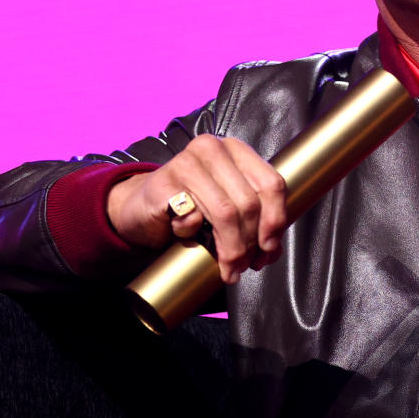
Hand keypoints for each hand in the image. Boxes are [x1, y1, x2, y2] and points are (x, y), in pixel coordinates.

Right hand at [107, 134, 286, 282]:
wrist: (143, 208)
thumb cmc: (192, 207)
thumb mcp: (230, 206)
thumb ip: (256, 218)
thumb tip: (272, 250)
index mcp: (235, 150)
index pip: (272, 184)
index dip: (275, 222)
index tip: (269, 250)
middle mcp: (212, 149)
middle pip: (250, 203)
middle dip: (251, 242)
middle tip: (244, 265)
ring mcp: (185, 163)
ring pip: (225, 212)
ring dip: (231, 249)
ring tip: (229, 268)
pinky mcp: (162, 183)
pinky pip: (191, 217)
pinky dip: (194, 236)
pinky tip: (190, 239)